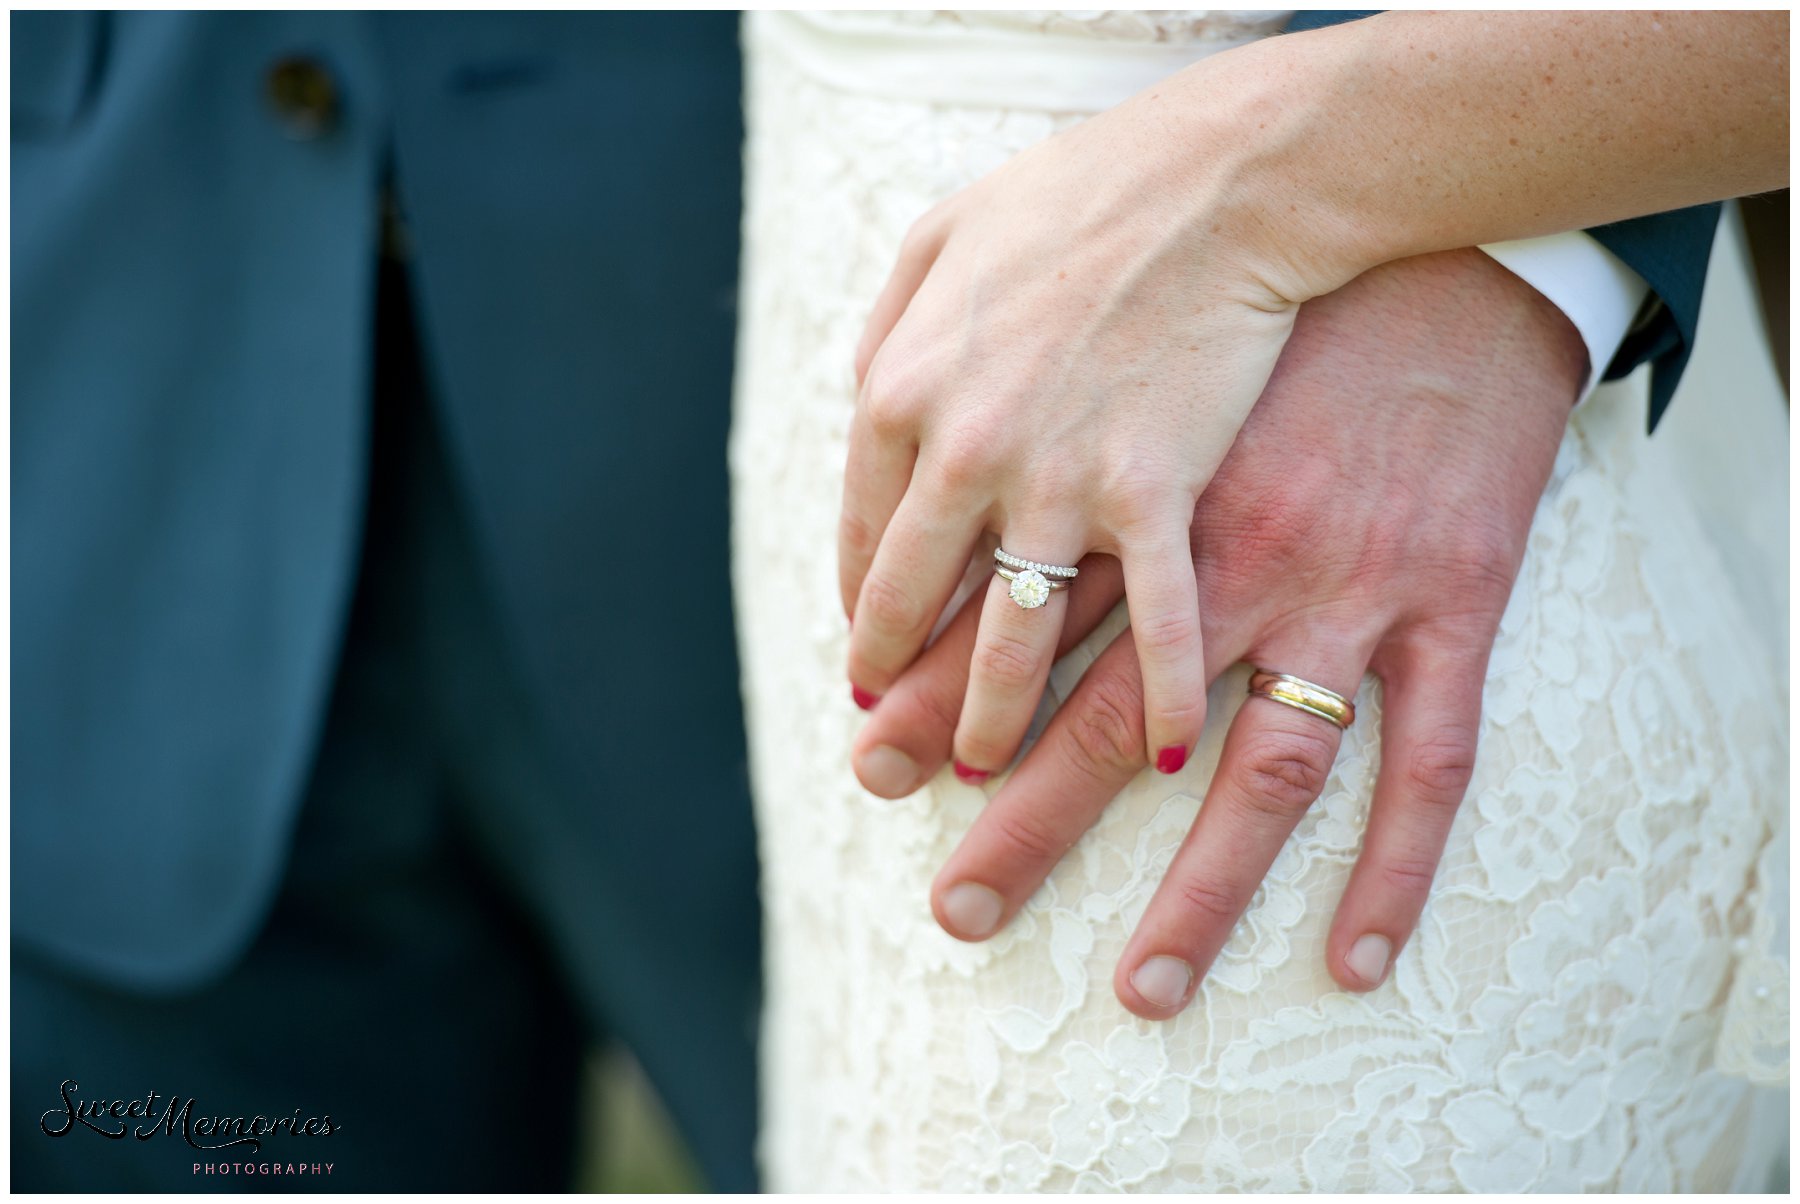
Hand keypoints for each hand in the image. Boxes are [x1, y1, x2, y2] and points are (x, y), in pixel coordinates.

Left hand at [838, 62, 1356, 782]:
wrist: (1214, 179)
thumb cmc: (1078, 196)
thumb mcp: (942, 236)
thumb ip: (890, 327)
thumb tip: (862, 400)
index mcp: (902, 389)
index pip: (862, 533)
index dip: (866, 605)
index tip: (875, 650)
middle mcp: (964, 451)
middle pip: (914, 601)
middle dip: (904, 683)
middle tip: (897, 741)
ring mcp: (1060, 480)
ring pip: (1010, 636)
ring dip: (993, 719)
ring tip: (984, 771)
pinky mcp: (1158, 495)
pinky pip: (1154, 622)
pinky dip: (1167, 695)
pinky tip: (1168, 753)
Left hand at [849, 247, 1586, 1015]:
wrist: (1410, 227)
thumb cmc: (1214, 263)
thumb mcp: (1049, 276)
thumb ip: (959, 363)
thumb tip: (878, 440)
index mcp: (1114, 483)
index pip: (990, 614)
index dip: (919, 686)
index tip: (869, 750)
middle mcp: (1213, 554)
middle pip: (1086, 714)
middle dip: (1012, 819)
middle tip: (951, 909)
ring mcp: (1334, 585)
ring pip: (1250, 770)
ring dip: (1194, 893)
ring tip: (1142, 993)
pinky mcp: (1446, 597)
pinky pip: (1426, 759)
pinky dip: (1396, 867)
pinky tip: (1351, 960)